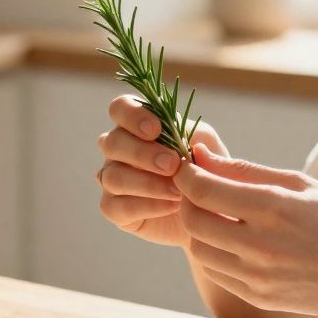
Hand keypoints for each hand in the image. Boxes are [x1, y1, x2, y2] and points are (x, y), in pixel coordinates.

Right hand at [96, 95, 228, 246]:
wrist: (206, 210)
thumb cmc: (201, 169)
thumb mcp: (206, 144)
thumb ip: (193, 133)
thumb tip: (182, 140)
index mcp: (135, 126)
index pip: (120, 108)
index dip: (132, 116)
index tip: (156, 130)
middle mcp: (118, 150)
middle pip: (112, 142)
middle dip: (142, 153)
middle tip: (172, 164)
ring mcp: (112, 179)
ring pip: (113, 176)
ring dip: (147, 183)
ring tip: (178, 191)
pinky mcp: (113, 209)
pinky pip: (115, 206)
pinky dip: (146, 206)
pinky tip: (171, 206)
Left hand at [172, 144, 317, 316]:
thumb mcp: (299, 183)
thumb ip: (244, 171)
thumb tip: (200, 154)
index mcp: (274, 208)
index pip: (203, 190)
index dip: (186, 175)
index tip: (187, 167)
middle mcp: (262, 246)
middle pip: (193, 222)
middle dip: (187, 201)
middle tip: (198, 190)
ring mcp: (260, 277)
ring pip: (200, 251)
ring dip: (198, 230)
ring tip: (217, 215)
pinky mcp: (260, 297)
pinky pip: (217, 273)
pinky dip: (214, 253)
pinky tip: (232, 240)